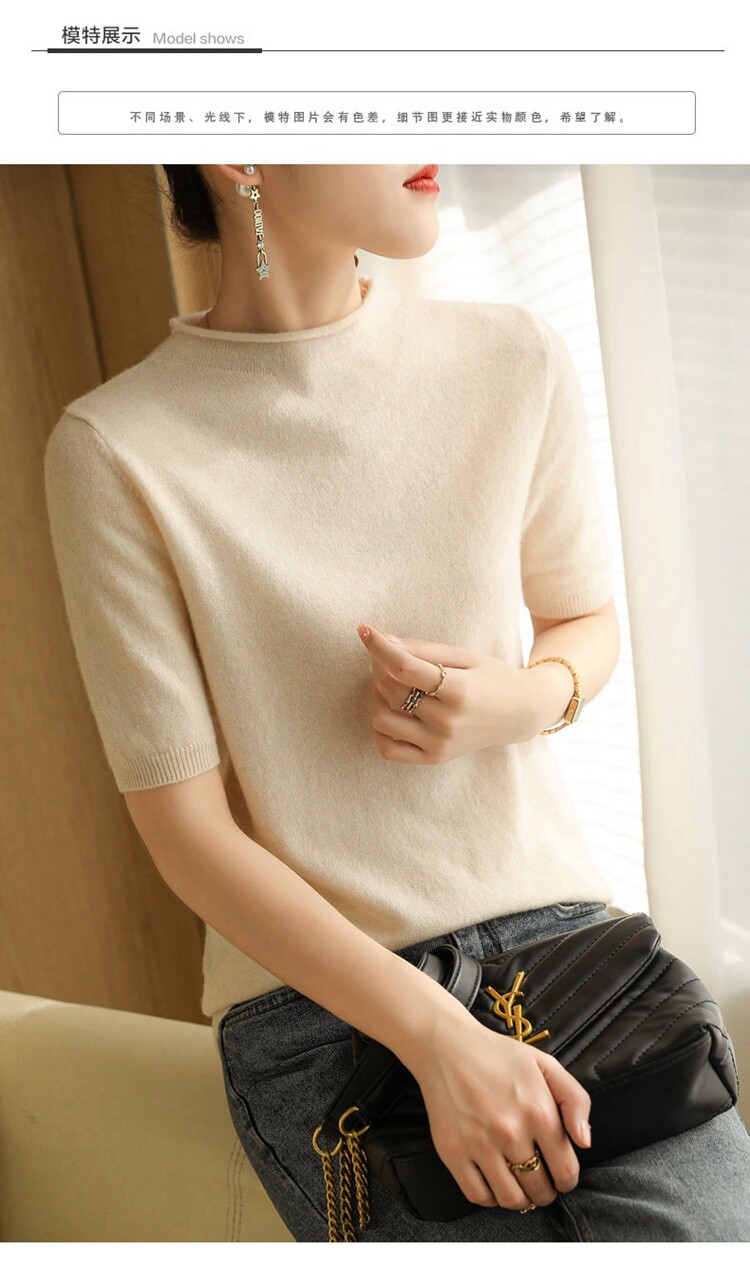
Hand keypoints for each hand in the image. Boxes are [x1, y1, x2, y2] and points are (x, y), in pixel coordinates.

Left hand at [356, 623, 537, 762]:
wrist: (521, 714)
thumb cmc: (492, 677)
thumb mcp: (464, 655)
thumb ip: (424, 650)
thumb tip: (383, 640)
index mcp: (459, 691)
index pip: (404, 667)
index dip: (379, 646)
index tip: (364, 629)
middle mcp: (448, 722)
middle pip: (390, 690)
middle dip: (378, 666)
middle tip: (385, 655)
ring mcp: (440, 744)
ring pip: (382, 719)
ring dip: (376, 696)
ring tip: (391, 684)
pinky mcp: (434, 759)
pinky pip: (388, 749)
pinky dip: (379, 729)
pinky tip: (388, 711)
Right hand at [408, 1008, 591, 1210]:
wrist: (446, 1046)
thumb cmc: (499, 1056)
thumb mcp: (546, 1065)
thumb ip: (576, 1100)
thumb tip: (585, 1142)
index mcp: (538, 1111)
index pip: (565, 1170)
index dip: (567, 1180)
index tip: (561, 1177)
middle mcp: (510, 1132)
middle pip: (539, 1189)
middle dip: (545, 1191)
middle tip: (540, 1182)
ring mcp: (479, 1144)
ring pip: (511, 1199)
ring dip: (521, 1199)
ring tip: (520, 1186)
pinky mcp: (452, 1152)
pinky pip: (478, 1196)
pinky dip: (490, 1198)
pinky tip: (494, 1182)